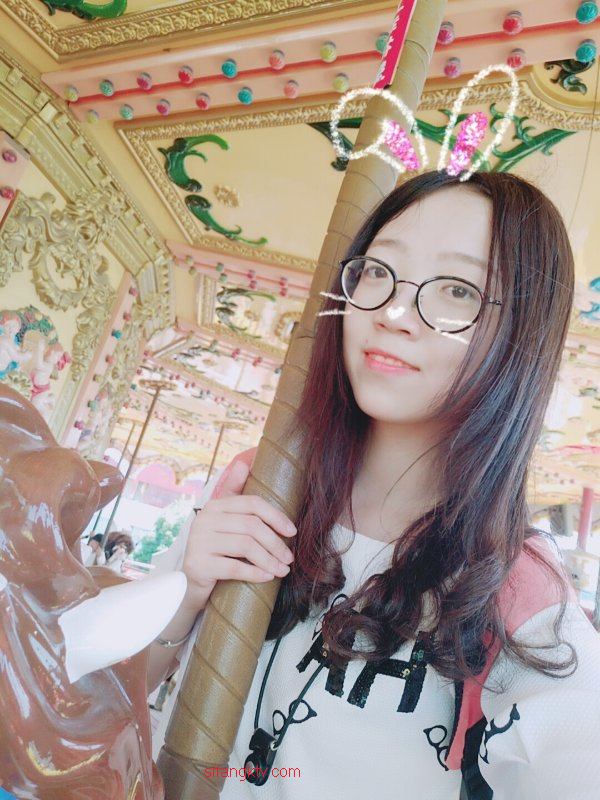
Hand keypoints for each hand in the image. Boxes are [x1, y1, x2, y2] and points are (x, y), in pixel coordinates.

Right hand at [181, 459, 296, 613]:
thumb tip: (243, 463)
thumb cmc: (216, 550)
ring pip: (246, 546)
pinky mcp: (198, 565)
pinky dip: (256, 573)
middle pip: (251, 526)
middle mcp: (203, 520)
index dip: (276, 517)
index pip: (252, 504)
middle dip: (275, 544)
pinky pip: (234, 568)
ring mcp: (198, 542)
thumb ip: (234, 493)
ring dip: (269, 560)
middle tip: (289, 558)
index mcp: (214, 506)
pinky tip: (267, 577)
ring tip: (282, 570)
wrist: (191, 582)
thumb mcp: (226, 521)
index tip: (292, 532)